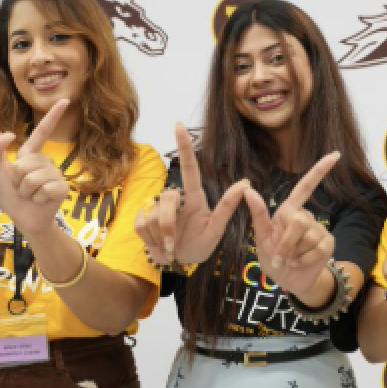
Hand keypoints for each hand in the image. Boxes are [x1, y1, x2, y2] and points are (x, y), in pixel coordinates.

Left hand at [0, 100, 71, 236]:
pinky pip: (44, 188)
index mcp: (32, 156)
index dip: (53, 116)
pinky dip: (36, 198)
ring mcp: (56, 175)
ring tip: (30, 196)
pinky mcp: (62, 188)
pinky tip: (40, 202)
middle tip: (22, 190)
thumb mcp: (1, 172)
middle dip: (17, 181)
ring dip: (25, 192)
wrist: (25, 221)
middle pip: (24, 164)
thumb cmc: (14, 198)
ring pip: (32, 178)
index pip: (43, 132)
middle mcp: (46, 162)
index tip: (65, 101)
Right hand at [135, 123, 247, 264]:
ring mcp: (156, 207)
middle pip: (167, 199)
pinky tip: (158, 245)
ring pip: (153, 216)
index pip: (190, 168)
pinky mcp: (141, 219)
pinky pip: (141, 225)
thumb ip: (228, 207)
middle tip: (174, 246)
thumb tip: (246, 183)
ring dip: (161, 237)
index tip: (180, 125)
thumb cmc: (201, 244)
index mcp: (194, 197)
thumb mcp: (217, 229)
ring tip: (170, 247)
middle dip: (168, 226)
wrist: (180, 262)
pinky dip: (151, 241)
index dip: (184, 146)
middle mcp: (174, 199)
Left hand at [243, 152, 338, 297]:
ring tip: (290, 260)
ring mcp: (319, 229)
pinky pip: (317, 249)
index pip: (305, 186)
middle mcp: (306, 216)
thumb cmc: (273, 257)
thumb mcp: (261, 238)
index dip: (320, 170)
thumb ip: (258, 214)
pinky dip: (304, 260)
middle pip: (298, 220)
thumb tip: (247, 190)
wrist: (289, 281)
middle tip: (279, 257)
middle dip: (286, 242)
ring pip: (308, 236)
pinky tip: (300, 263)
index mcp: (289, 211)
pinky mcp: (328, 244)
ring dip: (294, 254)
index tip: (335, 155)